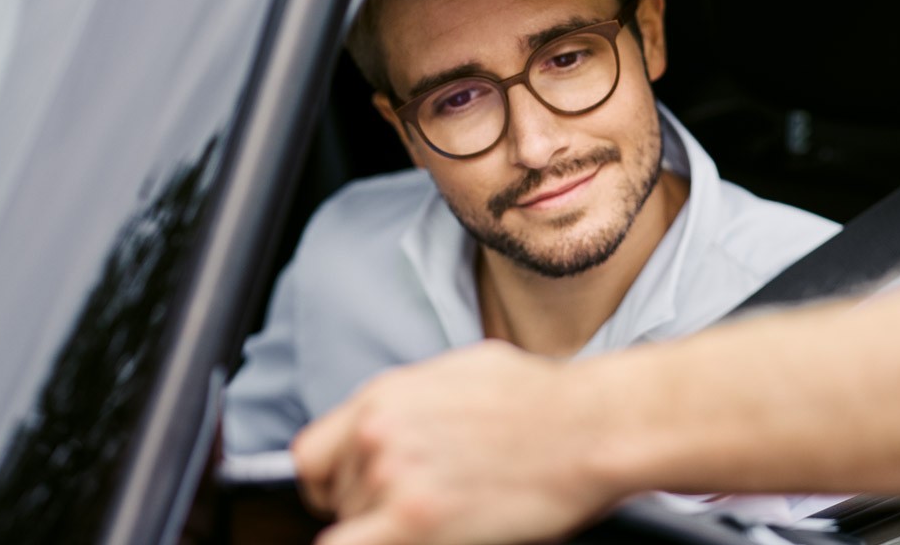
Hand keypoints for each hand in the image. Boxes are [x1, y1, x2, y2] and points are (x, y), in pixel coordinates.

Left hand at [293, 341, 624, 544]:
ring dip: (388, 529)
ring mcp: (392, 477)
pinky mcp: (414, 520)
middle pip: (335, 498)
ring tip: (446, 513)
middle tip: (417, 507)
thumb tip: (393, 420)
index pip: (310, 456)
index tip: (352, 497)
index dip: (331, 484)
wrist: (588, 427)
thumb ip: (410, 400)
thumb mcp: (460, 371)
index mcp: (383, 395)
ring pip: (354, 528)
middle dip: (367, 509)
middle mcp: (376, 432)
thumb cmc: (543, 399)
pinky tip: (416, 537)